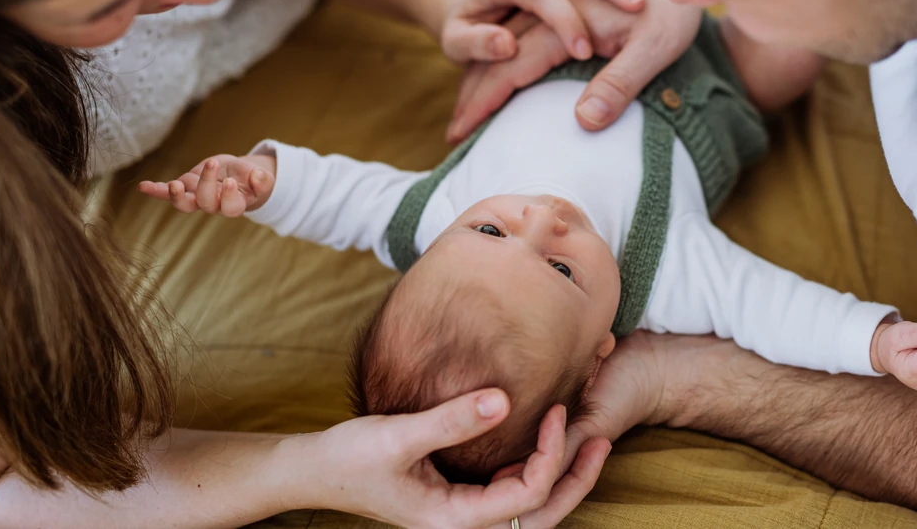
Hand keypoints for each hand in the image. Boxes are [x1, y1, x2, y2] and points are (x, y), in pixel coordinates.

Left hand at [138, 154, 276, 215]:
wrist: (238, 177)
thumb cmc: (252, 180)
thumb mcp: (262, 179)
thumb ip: (263, 181)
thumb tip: (259, 176)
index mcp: (235, 205)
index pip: (231, 207)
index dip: (228, 196)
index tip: (230, 181)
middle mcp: (214, 206)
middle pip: (206, 203)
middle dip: (207, 184)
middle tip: (212, 163)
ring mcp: (197, 198)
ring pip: (185, 204)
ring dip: (176, 196)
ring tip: (174, 185)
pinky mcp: (185, 188)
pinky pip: (168, 192)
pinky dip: (155, 190)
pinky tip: (143, 186)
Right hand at [285, 389, 611, 528]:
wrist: (314, 470)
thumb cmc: (349, 457)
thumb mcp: (398, 436)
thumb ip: (451, 420)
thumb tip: (505, 400)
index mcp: (454, 521)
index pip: (525, 497)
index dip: (550, 455)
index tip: (555, 410)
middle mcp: (464, 524)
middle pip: (540, 514)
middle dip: (574, 479)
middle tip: (602, 438)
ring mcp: (463, 512)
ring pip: (529, 505)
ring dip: (560, 474)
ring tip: (589, 437)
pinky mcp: (459, 495)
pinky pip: (510, 489)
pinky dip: (534, 467)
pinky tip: (545, 436)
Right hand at [447, 0, 702, 142]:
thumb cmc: (676, 8)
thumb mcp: (656, 47)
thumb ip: (620, 82)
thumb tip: (584, 121)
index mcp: (566, 15)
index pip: (511, 66)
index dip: (484, 101)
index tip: (461, 134)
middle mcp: (553, 6)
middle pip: (501, 54)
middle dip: (475, 93)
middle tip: (455, 134)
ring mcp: (558, 3)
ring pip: (507, 41)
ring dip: (487, 75)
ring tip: (470, 109)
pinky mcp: (568, 4)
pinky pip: (525, 31)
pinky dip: (507, 56)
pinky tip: (502, 76)